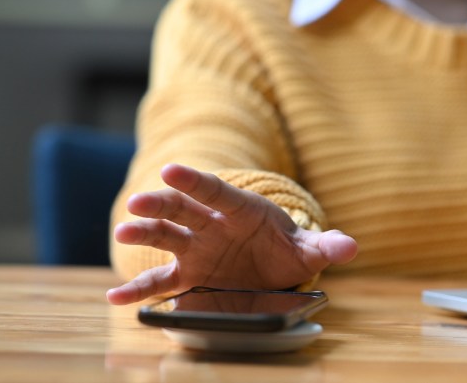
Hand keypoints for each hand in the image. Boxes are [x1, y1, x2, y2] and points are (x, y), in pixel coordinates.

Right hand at [106, 164, 356, 304]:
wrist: (270, 264)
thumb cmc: (285, 248)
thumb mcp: (306, 249)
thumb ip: (324, 246)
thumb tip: (351, 247)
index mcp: (242, 211)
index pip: (217, 191)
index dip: (195, 181)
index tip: (170, 169)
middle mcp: (213, 225)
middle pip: (183, 209)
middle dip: (161, 203)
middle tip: (137, 203)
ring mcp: (197, 249)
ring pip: (166, 236)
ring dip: (144, 234)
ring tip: (123, 234)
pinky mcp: (189, 274)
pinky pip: (160, 279)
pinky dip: (139, 287)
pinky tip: (115, 297)